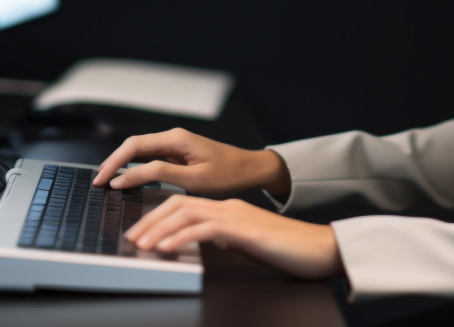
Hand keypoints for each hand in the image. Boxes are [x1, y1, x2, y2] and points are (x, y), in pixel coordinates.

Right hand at [92, 128, 290, 199]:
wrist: (249, 169)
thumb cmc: (227, 175)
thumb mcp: (193, 179)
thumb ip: (160, 174)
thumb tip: (128, 175)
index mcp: (176, 138)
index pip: (134, 146)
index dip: (114, 164)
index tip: (102, 182)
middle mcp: (172, 137)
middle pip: (133, 146)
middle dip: (113, 163)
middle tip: (98, 184)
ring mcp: (174, 144)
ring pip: (140, 152)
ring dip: (122, 165)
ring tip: (106, 183)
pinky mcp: (177, 154)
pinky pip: (150, 158)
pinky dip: (135, 168)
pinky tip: (127, 180)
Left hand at [128, 195, 341, 280]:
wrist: (319, 248)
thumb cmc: (289, 248)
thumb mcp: (251, 242)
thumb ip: (231, 238)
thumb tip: (214, 242)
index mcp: (229, 209)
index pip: (185, 205)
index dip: (159, 217)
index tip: (142, 233)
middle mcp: (229, 207)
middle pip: (179, 204)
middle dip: (151, 220)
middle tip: (133, 238)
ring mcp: (236, 215)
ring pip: (187, 213)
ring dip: (160, 228)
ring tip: (143, 244)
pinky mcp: (244, 229)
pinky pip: (205, 229)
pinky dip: (181, 237)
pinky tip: (167, 247)